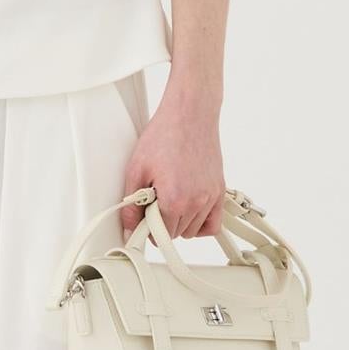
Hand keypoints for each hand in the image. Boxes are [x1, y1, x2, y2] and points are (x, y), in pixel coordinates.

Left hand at [124, 82, 225, 239]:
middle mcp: (196, 202)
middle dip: (161, 224)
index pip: (159, 235)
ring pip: (192, 231)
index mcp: (174, 199)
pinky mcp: (220, 191)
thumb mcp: (136, 169)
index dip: (146, 229)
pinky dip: (200, 224)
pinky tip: (188, 212)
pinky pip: (213, 224)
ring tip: (169, 200)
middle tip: (152, 203)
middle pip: (175, 235)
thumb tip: (128, 227)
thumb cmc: (164, 135)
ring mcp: (211, 197)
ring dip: (179, 223)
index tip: (141, 219)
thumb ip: (131, 204)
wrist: (190, 114)